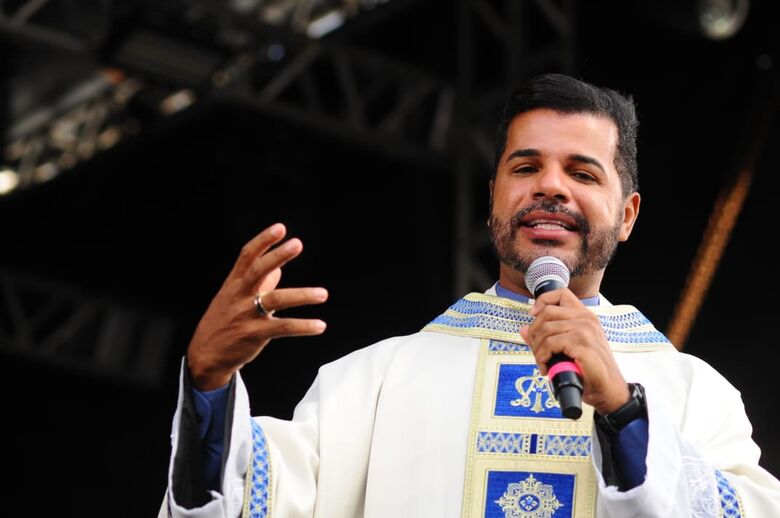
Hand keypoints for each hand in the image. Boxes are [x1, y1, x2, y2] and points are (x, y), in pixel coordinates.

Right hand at [186, 223, 327, 389]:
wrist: (205, 355)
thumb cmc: (222, 323)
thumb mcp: (233, 298)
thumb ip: (258, 283)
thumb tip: (279, 270)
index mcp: (234, 283)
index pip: (247, 256)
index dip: (263, 241)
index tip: (280, 228)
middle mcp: (240, 295)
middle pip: (259, 271)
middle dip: (278, 256)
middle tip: (297, 243)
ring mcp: (247, 314)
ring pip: (276, 300)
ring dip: (302, 296)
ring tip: (323, 294)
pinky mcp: (255, 334)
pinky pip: (283, 328)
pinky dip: (303, 326)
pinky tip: (319, 325)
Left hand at [519, 289, 629, 414]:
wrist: (607, 389)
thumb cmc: (589, 370)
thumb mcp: (566, 349)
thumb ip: (546, 337)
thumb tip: (524, 330)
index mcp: (584, 316)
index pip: (561, 294)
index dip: (543, 301)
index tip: (533, 315)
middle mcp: (586, 319)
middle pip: (547, 312)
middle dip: (535, 332)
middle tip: (537, 350)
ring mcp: (585, 330)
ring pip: (546, 329)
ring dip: (537, 348)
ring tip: (542, 362)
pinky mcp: (582, 343)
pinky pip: (550, 344)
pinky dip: (542, 357)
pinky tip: (546, 367)